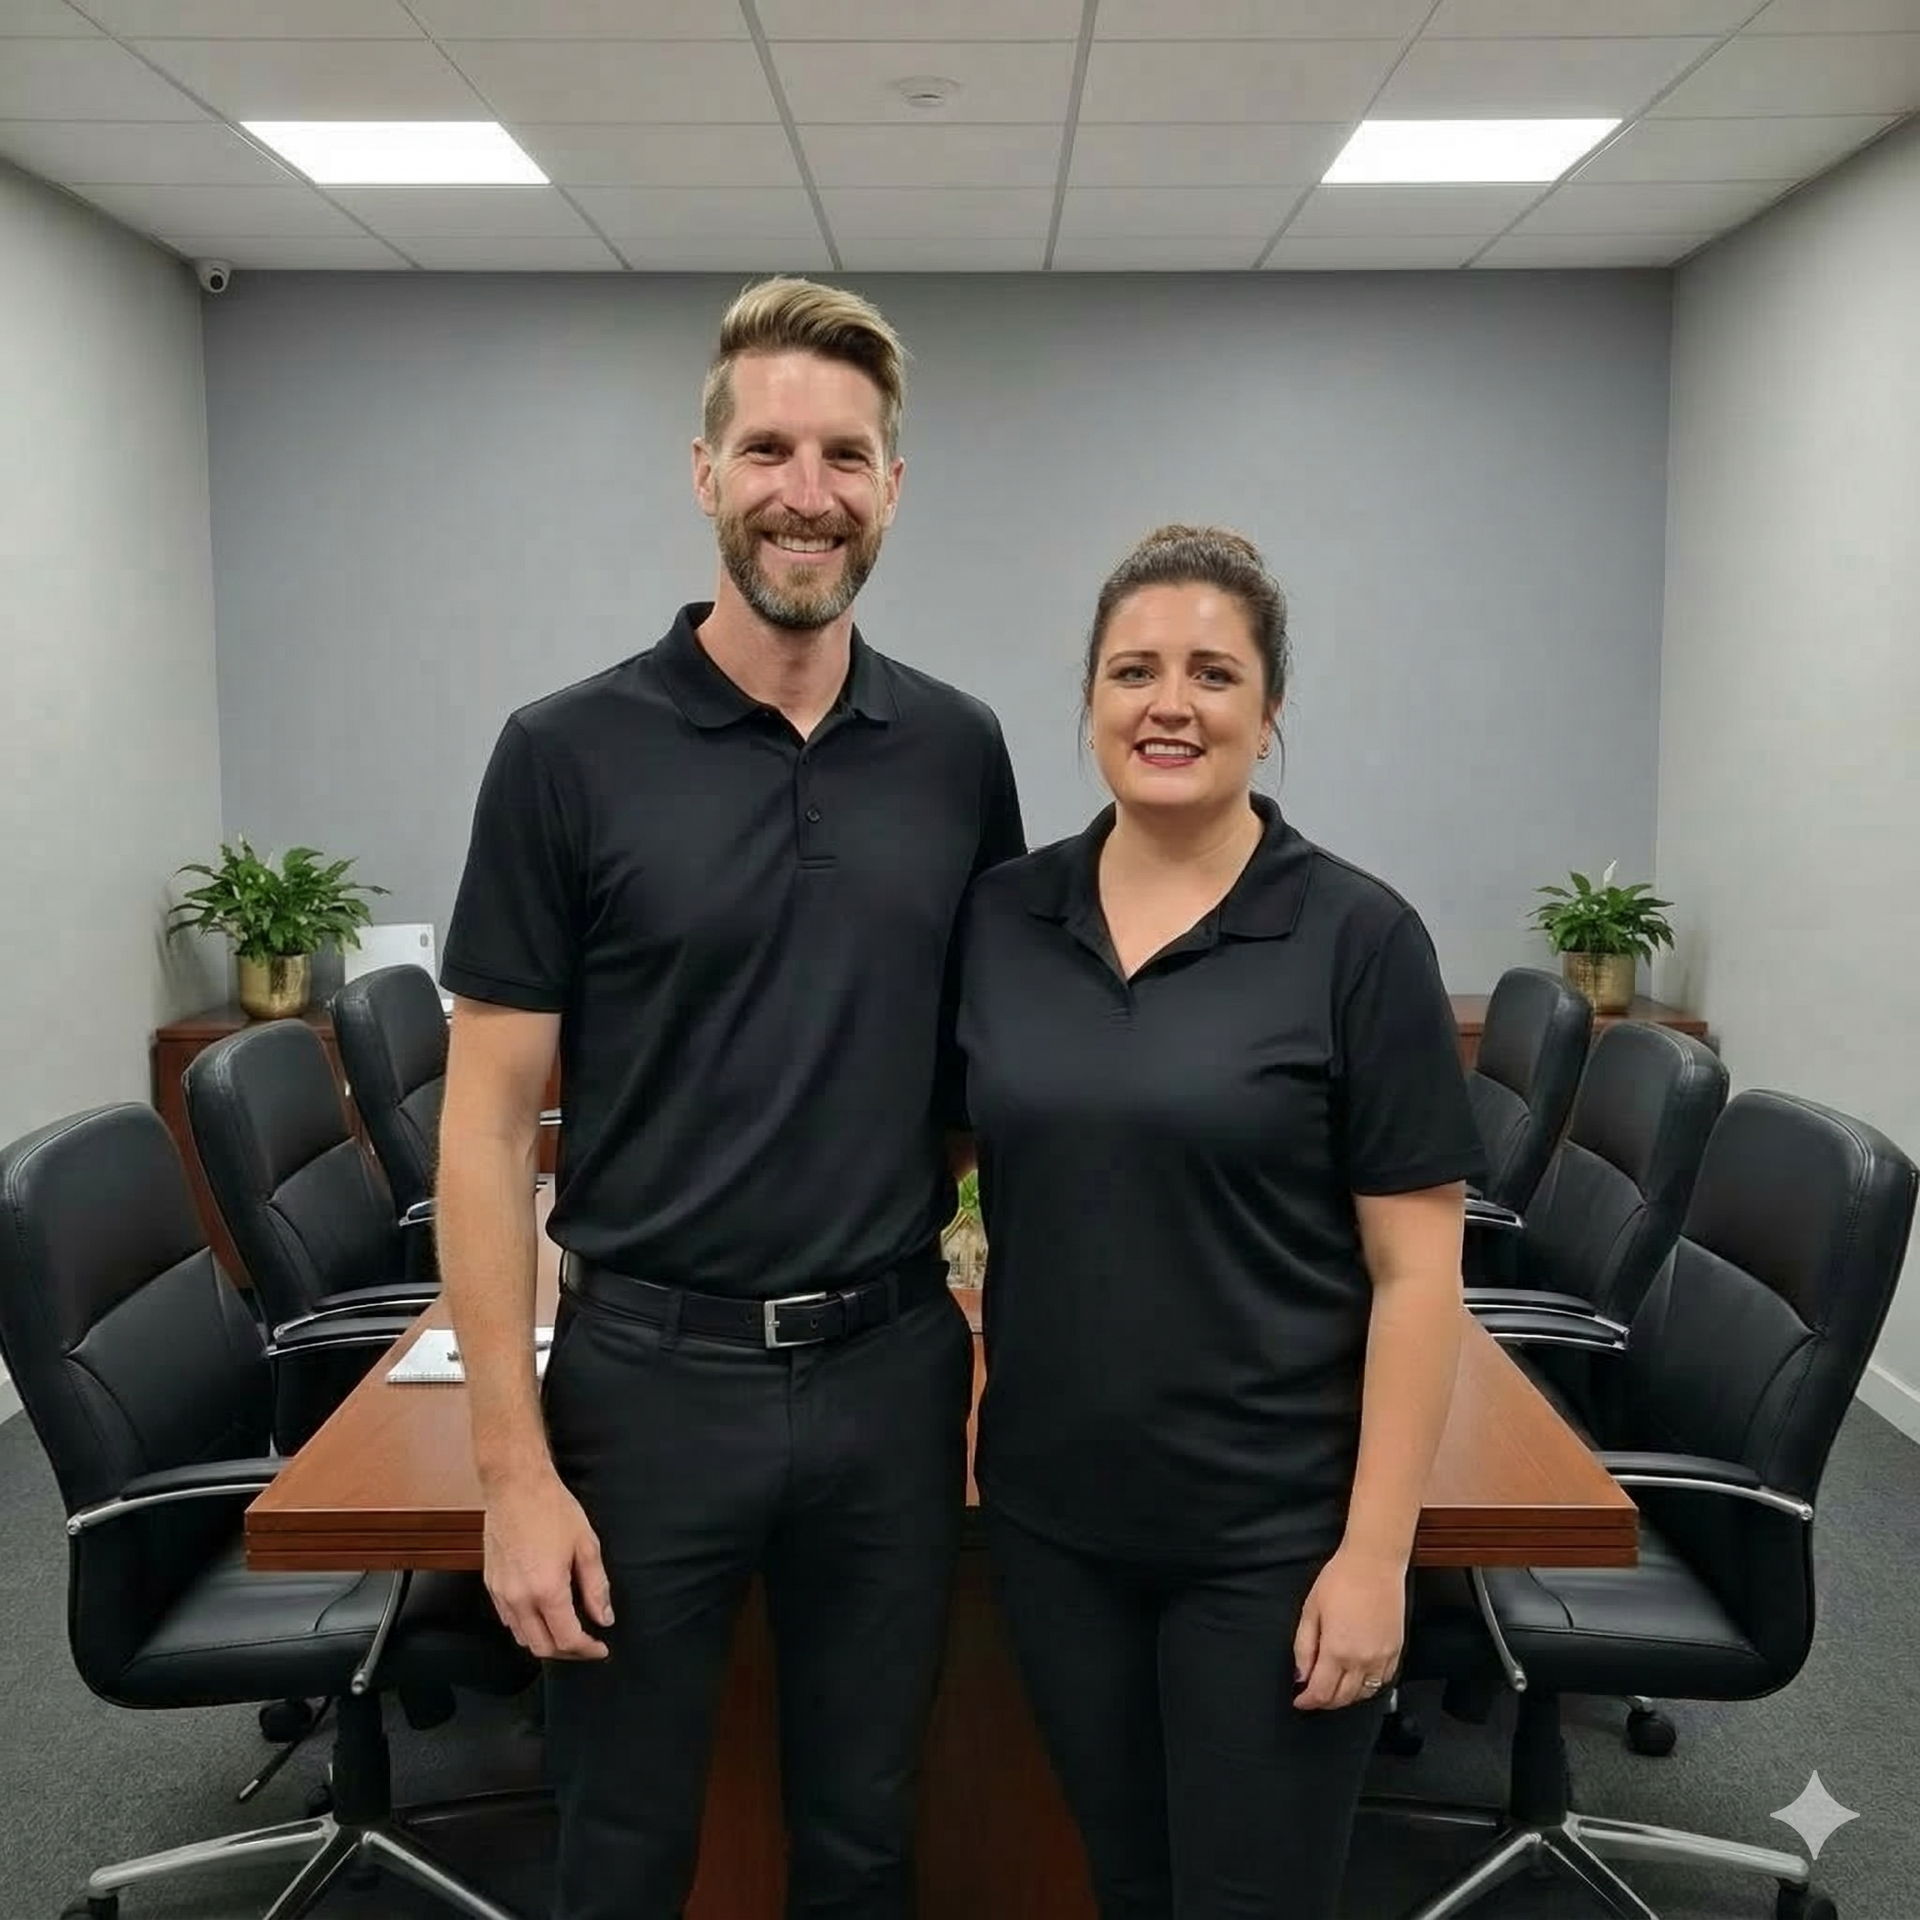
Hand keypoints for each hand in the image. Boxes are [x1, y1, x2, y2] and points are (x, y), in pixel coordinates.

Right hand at [483, 1466, 613, 1660]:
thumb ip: (596, 1587)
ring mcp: (500, 1593)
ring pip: (522, 1637)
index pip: (568, 1639)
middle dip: (568, 1652)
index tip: (601, 1648)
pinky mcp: (490, 1584)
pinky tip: (542, 1614)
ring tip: (566, 1630)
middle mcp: (519, 1598)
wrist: (515, 1485)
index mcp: (546, 1589)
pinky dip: (526, 1627)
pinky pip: (508, 1620)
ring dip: (545, 1641)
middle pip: (542, 1648)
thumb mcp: (586, 1545)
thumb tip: (603, 1617)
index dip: (588, 1649)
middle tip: (586, 1643)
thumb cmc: (552, 1509)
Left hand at [1291, 1546, 1405, 1711]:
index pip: (1322, 1692)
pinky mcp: (1396, 1650)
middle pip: (1343, 1699)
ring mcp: (1382, 1657)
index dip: (1308, 1701)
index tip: (1300, 1699)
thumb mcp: (1310, 1610)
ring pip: (1364, 1694)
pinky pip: (1383, 1681)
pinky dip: (1368, 1686)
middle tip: (1313, 1695)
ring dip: (1347, 1697)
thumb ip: (1303, 1647)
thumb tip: (1300, 1674)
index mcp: (1337, 1650)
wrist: (1373, 1563)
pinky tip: (1358, 1678)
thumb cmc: (1341, 1579)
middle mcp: (1362, 1659)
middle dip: (1325, 1702)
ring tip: (1333, 1687)